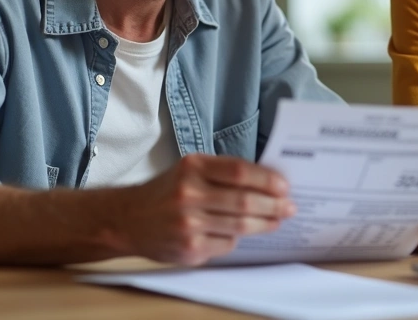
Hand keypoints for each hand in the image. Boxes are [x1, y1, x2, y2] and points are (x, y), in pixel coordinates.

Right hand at [119, 154, 294, 265]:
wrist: (127, 219)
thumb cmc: (167, 191)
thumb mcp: (190, 169)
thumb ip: (223, 172)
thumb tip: (268, 181)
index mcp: (192, 168)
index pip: (240, 172)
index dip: (267, 180)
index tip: (284, 186)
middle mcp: (189, 194)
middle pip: (245, 201)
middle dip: (274, 205)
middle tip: (290, 206)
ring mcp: (188, 224)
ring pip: (240, 226)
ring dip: (265, 224)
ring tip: (277, 220)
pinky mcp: (189, 248)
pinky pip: (227, 244)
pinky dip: (238, 238)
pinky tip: (242, 233)